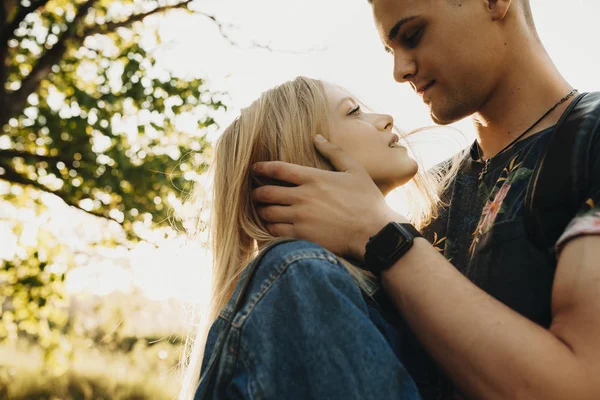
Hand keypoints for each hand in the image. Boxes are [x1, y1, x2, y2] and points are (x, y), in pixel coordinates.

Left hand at [252, 134, 407, 260]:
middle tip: (256, 194)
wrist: (374, 233)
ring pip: (267, 213)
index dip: (262, 168)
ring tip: (263, 211)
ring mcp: (301, 218)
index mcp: (314, 178)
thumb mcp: (355, 170)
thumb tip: (317, 137)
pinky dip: (269, 229)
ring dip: (262, 211)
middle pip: (266, 192)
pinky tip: (272, 227)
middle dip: (257, 192)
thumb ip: (334, 152)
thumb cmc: (367, 201)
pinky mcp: (302, 236)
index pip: (278, 169)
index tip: (254, 169)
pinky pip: (275, 232)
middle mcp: (303, 197)